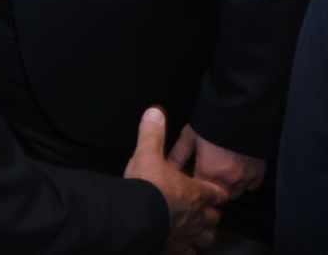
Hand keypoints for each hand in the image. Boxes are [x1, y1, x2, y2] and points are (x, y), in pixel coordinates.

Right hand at [124, 108, 226, 254]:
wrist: (134, 216)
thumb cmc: (146, 187)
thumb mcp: (147, 153)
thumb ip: (153, 133)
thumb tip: (155, 111)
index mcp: (195, 192)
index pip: (217, 192)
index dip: (217, 189)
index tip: (215, 188)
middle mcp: (197, 216)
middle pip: (214, 216)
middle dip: (210, 212)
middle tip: (203, 207)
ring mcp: (188, 234)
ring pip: (206, 237)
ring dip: (203, 232)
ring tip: (196, 229)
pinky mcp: (175, 248)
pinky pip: (188, 252)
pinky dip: (186, 249)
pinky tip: (181, 247)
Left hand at [170, 124, 265, 197]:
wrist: (242, 111)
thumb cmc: (212, 122)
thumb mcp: (190, 136)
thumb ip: (178, 155)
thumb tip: (168, 168)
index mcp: (209, 172)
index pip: (197, 191)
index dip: (191, 188)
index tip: (187, 183)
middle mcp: (229, 180)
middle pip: (217, 196)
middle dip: (209, 190)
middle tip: (203, 178)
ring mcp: (247, 178)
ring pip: (235, 193)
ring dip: (226, 188)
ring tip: (219, 175)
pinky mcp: (260, 173)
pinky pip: (251, 186)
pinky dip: (244, 183)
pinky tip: (236, 172)